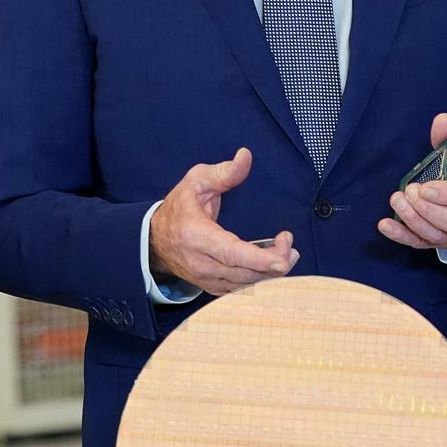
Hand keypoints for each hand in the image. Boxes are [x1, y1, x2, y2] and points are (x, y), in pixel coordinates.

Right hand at [148, 147, 297, 294]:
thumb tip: (245, 156)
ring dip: (270, 273)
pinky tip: (272, 266)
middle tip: (290, 246)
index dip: (259, 259)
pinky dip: (258, 281)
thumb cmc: (179, 207)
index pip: (231, 253)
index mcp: (196, 235)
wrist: (156, 238)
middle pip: (243, 273)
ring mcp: (205, 278)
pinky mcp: (211, 286)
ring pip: (244, 285)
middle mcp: (200, 262)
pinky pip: (239, 290)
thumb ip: (224, 172)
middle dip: (274, 263)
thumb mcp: (197, 181)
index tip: (283, 257)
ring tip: (288, 253)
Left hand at [378, 113, 446, 250]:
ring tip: (397, 199)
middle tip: (409, 191)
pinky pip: (421, 243)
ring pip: (437, 235)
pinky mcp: (441, 241)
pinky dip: (401, 236)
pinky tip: (385, 225)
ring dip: (413, 219)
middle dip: (428, 209)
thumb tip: (441, 120)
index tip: (425, 187)